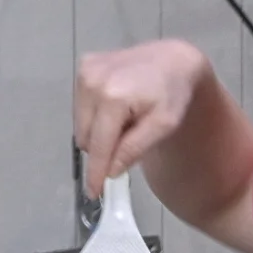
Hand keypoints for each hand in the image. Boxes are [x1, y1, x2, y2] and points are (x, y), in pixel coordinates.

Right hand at [74, 40, 209, 194]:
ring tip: (124, 120)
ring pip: (80, 124)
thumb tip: (110, 171)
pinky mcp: (84, 66)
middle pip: (86, 137)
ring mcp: (86, 71)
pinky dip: (95, 115)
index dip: (96, 172)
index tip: (93, 192)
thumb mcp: (162, 127)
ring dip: (98, 132)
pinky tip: (115, 106)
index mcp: (114, 97)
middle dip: (102, 148)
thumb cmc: (172, 95)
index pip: (98, 145)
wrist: (172, 60)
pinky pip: (81, 107)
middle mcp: (93, 81)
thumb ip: (135, 148)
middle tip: (127, 141)